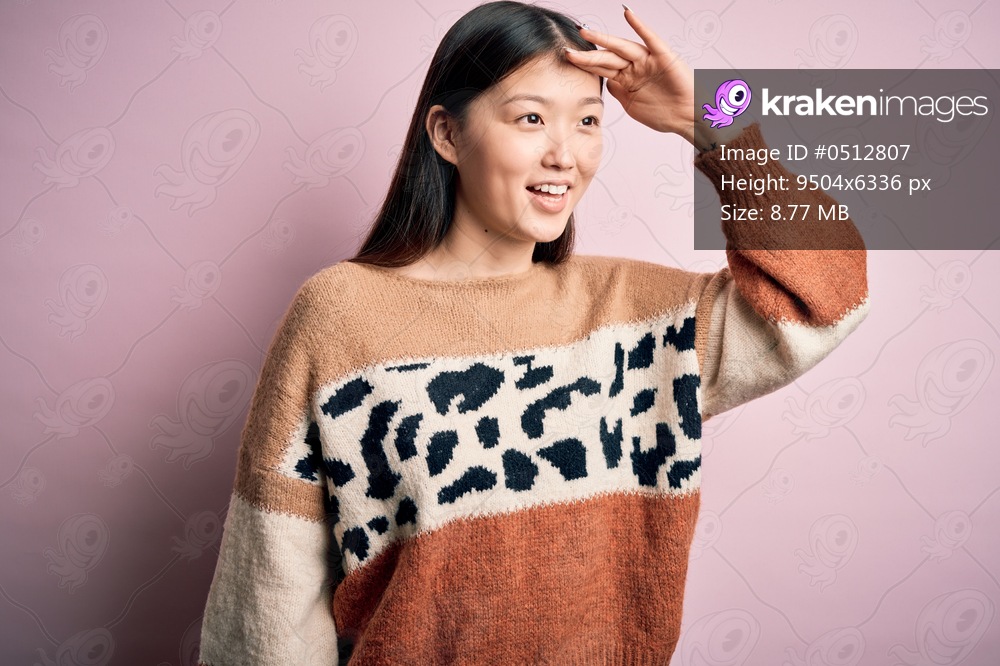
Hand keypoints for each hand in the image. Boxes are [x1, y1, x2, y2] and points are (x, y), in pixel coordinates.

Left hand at [565, 6, 694, 144]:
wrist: (688, 118)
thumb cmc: (665, 114)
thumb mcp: (632, 105)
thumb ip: (618, 91)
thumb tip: (604, 81)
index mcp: (626, 79)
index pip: (601, 69)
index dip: (584, 64)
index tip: (567, 60)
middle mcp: (635, 66)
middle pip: (606, 58)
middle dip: (587, 55)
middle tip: (568, 51)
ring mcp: (648, 60)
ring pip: (622, 48)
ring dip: (603, 39)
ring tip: (585, 32)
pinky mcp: (663, 56)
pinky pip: (650, 39)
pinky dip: (639, 27)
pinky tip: (628, 15)